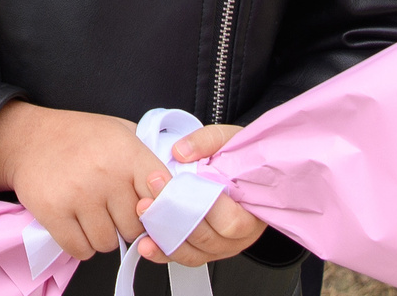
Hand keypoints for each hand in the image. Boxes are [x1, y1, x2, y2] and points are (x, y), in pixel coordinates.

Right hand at [0, 103, 160, 261]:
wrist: (28, 137)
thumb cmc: (79, 136)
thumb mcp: (121, 132)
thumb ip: (150, 157)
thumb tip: (180, 187)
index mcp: (127, 154)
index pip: (164, 198)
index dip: (160, 210)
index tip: (150, 210)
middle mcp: (105, 174)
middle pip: (135, 229)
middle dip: (125, 224)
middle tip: (111, 208)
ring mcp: (78, 195)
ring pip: (108, 243)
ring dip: (102, 236)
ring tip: (91, 213)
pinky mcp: (53, 212)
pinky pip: (80, 250)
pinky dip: (79, 243)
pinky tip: (75, 223)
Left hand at [134, 123, 264, 266]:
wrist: (237, 167)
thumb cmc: (238, 156)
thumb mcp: (228, 139)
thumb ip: (206, 142)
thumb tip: (181, 152)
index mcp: (252, 212)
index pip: (230, 221)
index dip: (201, 206)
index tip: (173, 184)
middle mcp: (239, 235)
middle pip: (207, 238)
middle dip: (175, 217)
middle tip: (151, 194)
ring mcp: (220, 245)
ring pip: (192, 253)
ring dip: (164, 236)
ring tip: (144, 213)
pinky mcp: (203, 249)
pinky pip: (182, 256)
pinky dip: (162, 251)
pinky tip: (145, 243)